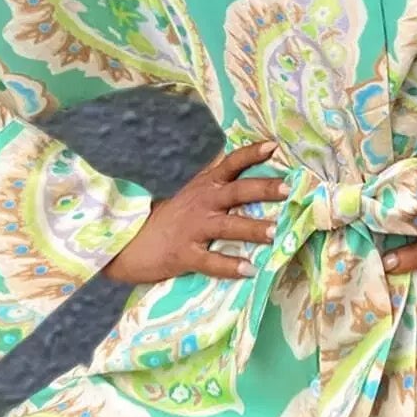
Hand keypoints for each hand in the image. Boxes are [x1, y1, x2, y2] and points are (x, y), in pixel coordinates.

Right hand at [101, 138, 288, 284]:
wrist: (129, 242)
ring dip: (252, 228)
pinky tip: (249, 270)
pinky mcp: (184, 254)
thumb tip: (240, 161)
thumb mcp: (192, 191)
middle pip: (236, 192)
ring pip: (227, 226)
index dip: (251, 154)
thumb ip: (216, 179)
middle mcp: (202, 203)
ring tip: (274, 233)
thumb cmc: (169, 217)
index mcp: (205, 185)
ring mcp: (193, 228)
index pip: (230, 164)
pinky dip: (229, 266)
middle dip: (262, 189)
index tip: (273, 146)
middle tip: (287, 190)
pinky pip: (210, 261)